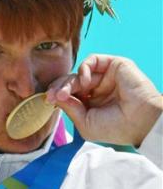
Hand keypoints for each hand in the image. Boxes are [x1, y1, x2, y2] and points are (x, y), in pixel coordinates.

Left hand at [46, 54, 162, 145]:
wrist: (140, 122)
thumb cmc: (115, 128)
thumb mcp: (85, 123)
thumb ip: (70, 108)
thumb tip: (56, 96)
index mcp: (91, 103)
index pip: (69, 94)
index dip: (57, 95)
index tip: (48, 100)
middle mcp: (97, 88)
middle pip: (70, 81)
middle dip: (59, 88)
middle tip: (52, 96)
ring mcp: (105, 76)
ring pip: (79, 72)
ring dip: (68, 82)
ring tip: (65, 93)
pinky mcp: (114, 65)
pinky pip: (92, 60)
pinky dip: (83, 69)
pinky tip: (83, 83)